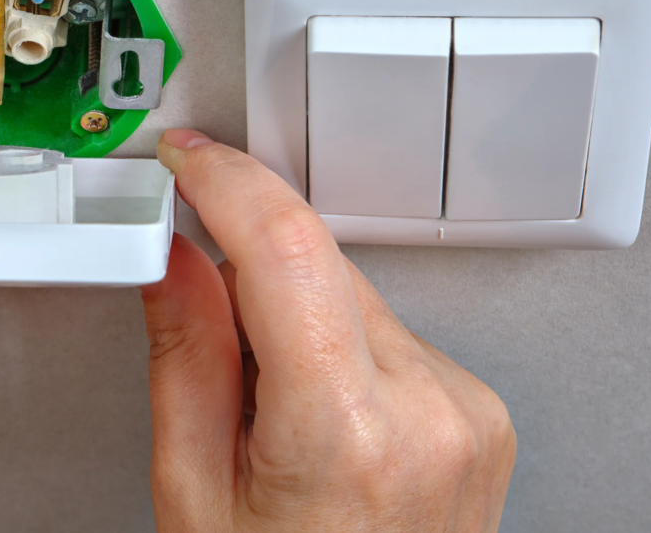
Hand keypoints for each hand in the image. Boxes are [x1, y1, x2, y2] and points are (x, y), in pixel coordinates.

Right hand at [142, 129, 515, 531]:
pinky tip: (317, 414)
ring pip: (354, 296)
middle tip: (204, 325)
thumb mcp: (194, 490)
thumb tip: (173, 257)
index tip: (187, 159)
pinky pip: (391, 334)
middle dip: (248, 270)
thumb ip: (184, 354)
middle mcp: (429, 410)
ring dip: (297, 316)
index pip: (284, 248)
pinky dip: (340, 346)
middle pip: (319, 267)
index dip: (225, 181)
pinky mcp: (478, 410)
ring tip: (271, 412)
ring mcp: (466, 410)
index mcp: (347, 432)